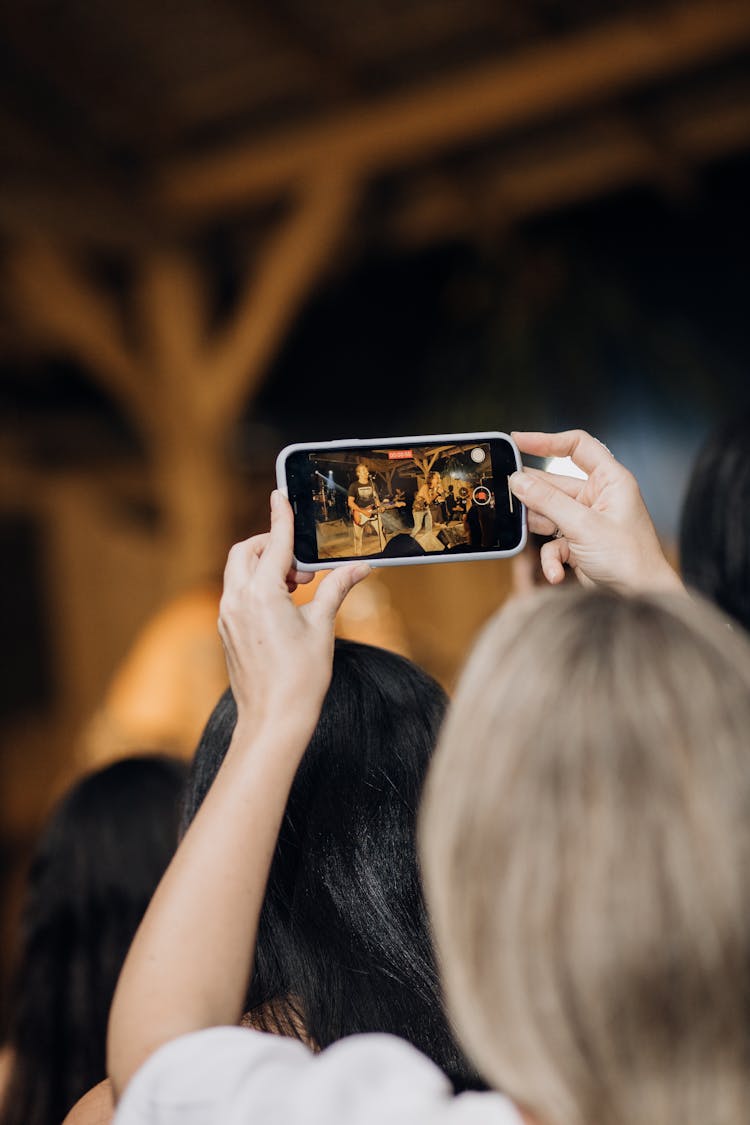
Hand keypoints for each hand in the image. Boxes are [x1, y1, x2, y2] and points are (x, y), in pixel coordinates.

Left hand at [219, 491, 369, 736]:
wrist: (273, 719)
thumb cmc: (301, 678)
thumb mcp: (322, 627)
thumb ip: (336, 589)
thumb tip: (360, 568)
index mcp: (261, 594)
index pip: (275, 543)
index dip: (281, 517)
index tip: (280, 496)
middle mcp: (237, 600)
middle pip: (247, 551)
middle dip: (272, 546)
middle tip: (302, 566)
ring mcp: (227, 616)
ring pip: (238, 572)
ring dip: (263, 566)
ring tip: (295, 587)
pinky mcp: (226, 630)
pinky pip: (235, 593)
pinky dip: (254, 586)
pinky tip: (281, 606)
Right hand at [509, 430, 682, 593]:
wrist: (641, 599)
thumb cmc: (630, 560)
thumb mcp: (584, 526)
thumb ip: (548, 502)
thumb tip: (518, 481)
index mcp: (610, 481)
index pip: (578, 446)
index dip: (547, 440)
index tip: (518, 441)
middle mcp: (598, 498)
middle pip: (555, 484)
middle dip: (533, 495)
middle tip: (508, 495)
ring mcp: (587, 521)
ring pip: (549, 514)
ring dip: (540, 529)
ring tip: (532, 536)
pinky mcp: (579, 544)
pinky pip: (554, 543)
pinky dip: (551, 558)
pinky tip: (556, 572)